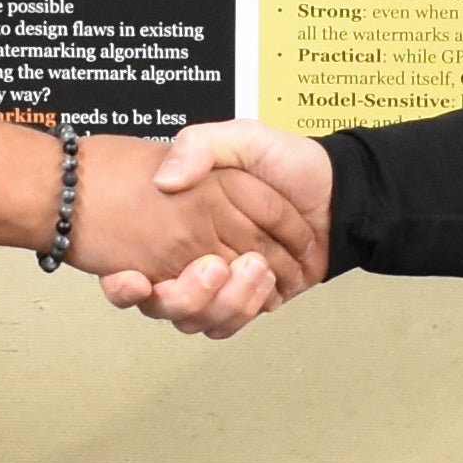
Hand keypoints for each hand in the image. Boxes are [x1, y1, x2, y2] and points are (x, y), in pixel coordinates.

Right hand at [74, 130, 309, 331]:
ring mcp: (217, 283)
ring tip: (257, 268)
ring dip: (225, 301)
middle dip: (186, 296)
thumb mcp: (242, 138)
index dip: (123, 285)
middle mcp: (187, 257)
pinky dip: (247, 309)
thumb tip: (165, 180)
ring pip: (196, 320)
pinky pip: (228, 325)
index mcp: (176, 221)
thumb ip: (199, 146)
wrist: (338, 192)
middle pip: (162, 304)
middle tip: (215, 268)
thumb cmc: (289, 162)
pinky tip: (266, 283)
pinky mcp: (246, 300)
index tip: (131, 279)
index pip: (131, 267)